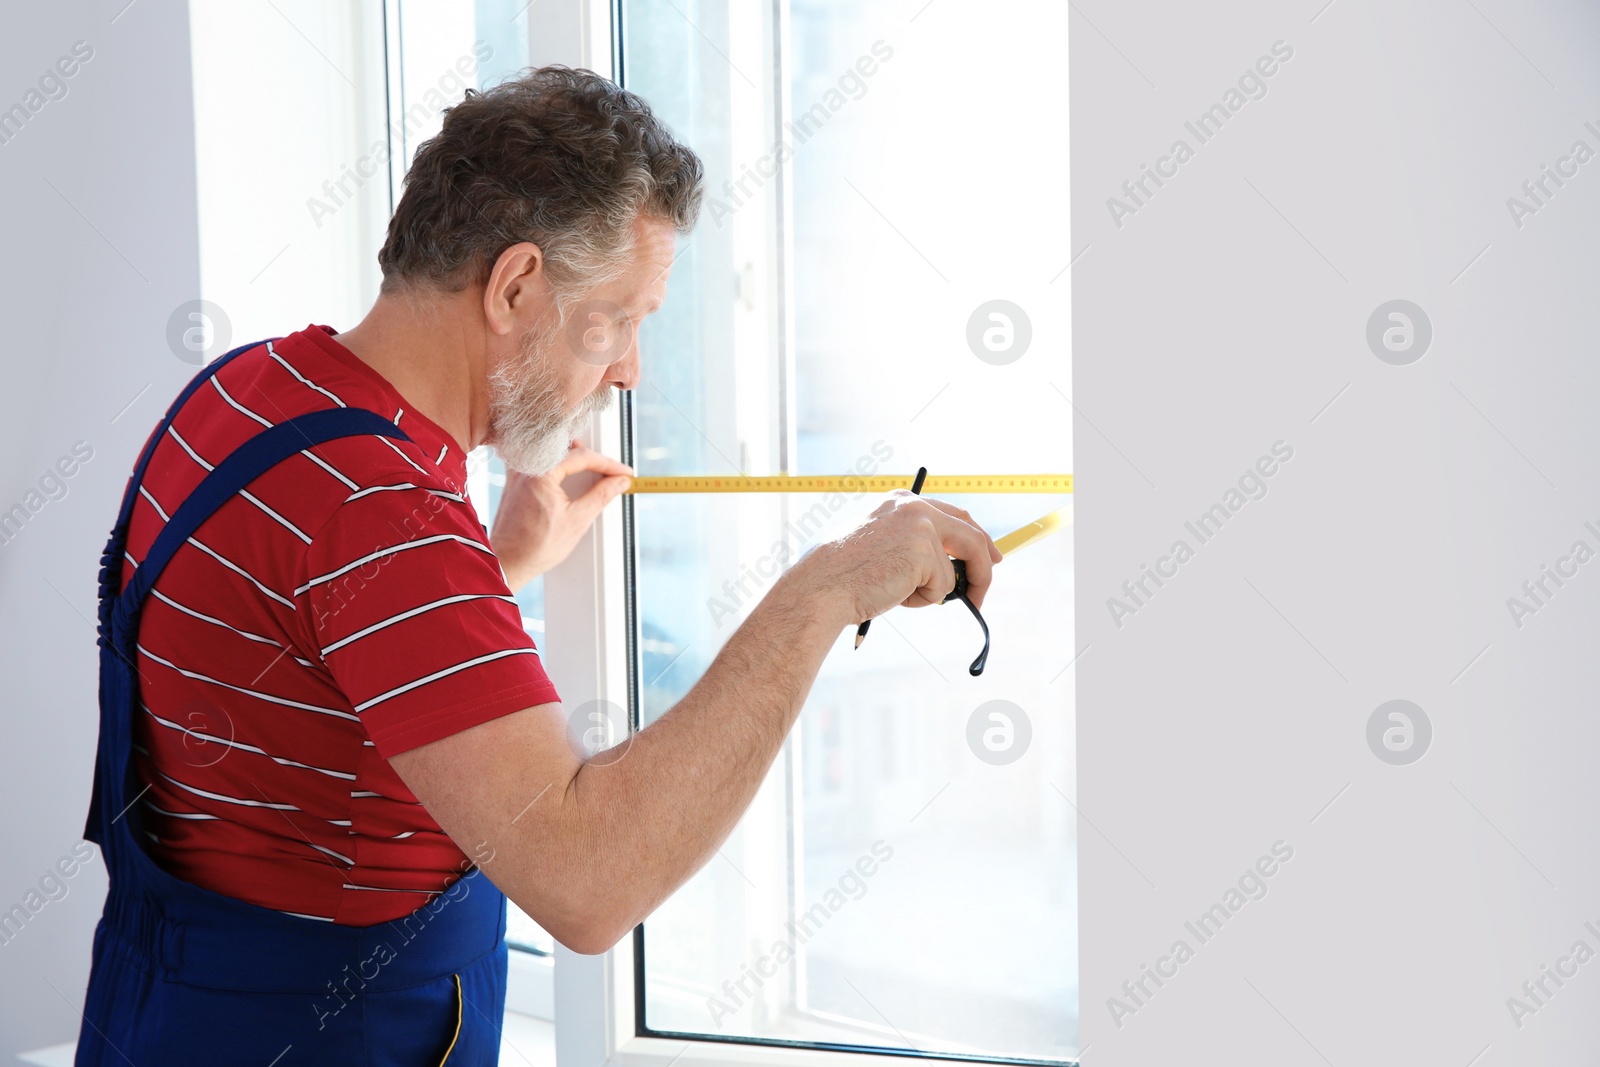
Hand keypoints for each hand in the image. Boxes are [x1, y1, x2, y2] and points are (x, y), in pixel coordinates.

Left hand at [491, 442, 631, 590]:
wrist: (507, 563)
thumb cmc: (535, 547)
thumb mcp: (577, 520)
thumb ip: (601, 495)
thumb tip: (620, 481)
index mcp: (541, 473)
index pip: (582, 456)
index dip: (608, 464)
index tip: (623, 473)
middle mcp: (526, 468)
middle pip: (566, 449)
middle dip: (592, 457)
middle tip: (611, 471)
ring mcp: (517, 474)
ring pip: (551, 452)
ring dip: (573, 457)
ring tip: (593, 468)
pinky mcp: (513, 482)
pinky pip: (537, 461)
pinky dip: (554, 462)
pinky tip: (564, 471)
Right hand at [789, 491, 1001, 628]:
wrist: (823, 587)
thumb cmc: (844, 574)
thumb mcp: (881, 546)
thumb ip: (914, 545)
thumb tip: (951, 568)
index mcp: (903, 502)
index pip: (956, 516)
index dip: (977, 538)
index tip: (991, 556)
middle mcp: (916, 507)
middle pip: (971, 536)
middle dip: (983, 566)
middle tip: (981, 592)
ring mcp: (922, 527)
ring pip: (953, 572)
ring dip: (931, 592)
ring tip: (896, 593)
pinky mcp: (925, 553)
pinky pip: (942, 589)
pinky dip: (922, 601)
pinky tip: (892, 594)